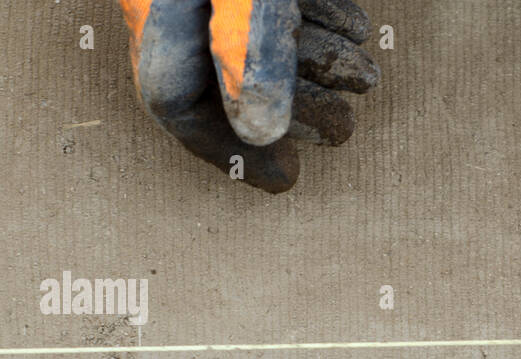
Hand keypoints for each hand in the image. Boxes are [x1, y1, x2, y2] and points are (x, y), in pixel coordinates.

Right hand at [120, 0, 378, 192]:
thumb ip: (251, 57)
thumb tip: (261, 134)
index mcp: (158, 14)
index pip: (175, 102)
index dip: (231, 153)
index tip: (283, 178)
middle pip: (222, 74)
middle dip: (293, 108)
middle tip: (340, 128)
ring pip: (256, 38)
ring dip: (317, 64)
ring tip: (363, 76)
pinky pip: (273, 0)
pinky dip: (316, 18)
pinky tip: (353, 30)